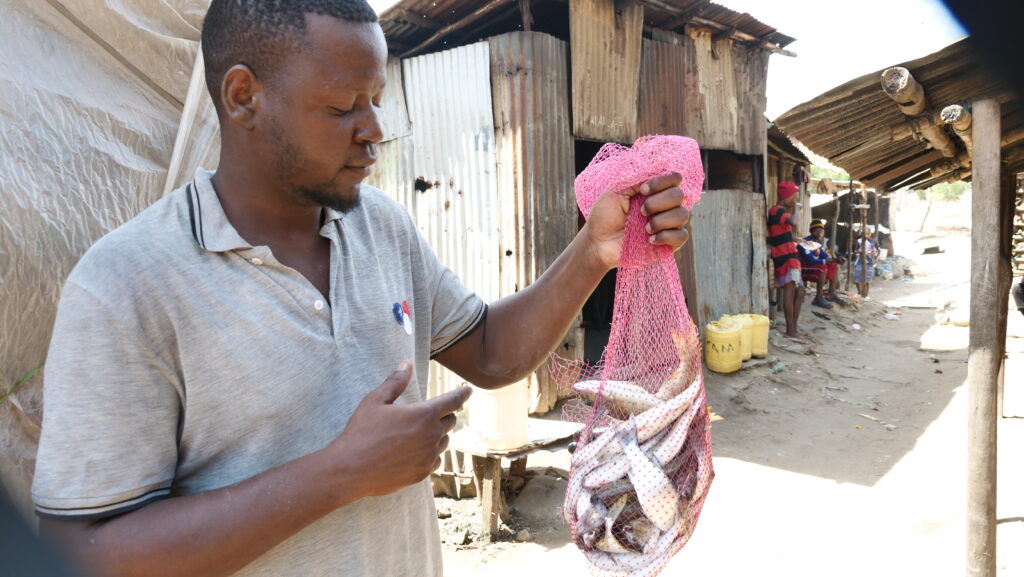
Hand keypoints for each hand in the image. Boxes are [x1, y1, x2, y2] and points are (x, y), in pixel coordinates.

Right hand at [326, 362, 470, 500]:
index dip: (463, 393)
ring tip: (418, 433)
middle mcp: (431, 436)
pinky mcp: (422, 473)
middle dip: (444, 414)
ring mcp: (428, 457)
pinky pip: (436, 460)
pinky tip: (415, 451)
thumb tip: (405, 364)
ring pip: (444, 441)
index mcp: (423, 415)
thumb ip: (395, 382)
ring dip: (437, 434)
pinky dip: (431, 453)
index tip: (468, 390)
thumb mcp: (375, 401)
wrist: (351, 469)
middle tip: (430, 413)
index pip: (453, 401)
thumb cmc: (361, 432)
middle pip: (450, 421)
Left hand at [582, 172, 691, 269]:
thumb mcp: (615, 191)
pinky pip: (682, 236)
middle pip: (679, 195)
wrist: (598, 242)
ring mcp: (668, 224)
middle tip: (640, 211)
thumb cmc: (604, 215)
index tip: (643, 190)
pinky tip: (650, 239)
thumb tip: (658, 171)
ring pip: (683, 215)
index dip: (662, 181)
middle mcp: (664, 205)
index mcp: (653, 190)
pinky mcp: (668, 243)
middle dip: (658, 202)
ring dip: (662, 220)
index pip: (674, 178)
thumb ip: (636, 180)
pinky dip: (666, 236)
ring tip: (645, 228)